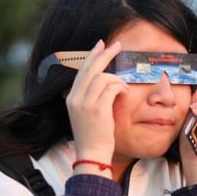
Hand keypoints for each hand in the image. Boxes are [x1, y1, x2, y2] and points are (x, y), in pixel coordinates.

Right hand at [66, 40, 128, 174]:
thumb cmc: (93, 133)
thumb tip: (102, 80)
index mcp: (71, 97)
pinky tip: (125, 92)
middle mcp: (75, 98)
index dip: (92, 56)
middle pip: (91, 68)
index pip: (82, 71)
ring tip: (125, 87)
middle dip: (105, 54)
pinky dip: (121, 87)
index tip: (101, 44)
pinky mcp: (97, 109)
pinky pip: (112, 88)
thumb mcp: (84, 112)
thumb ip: (89, 96)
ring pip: (103, 77)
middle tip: (117, 44)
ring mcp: (85, 103)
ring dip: (118, 79)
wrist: (91, 153)